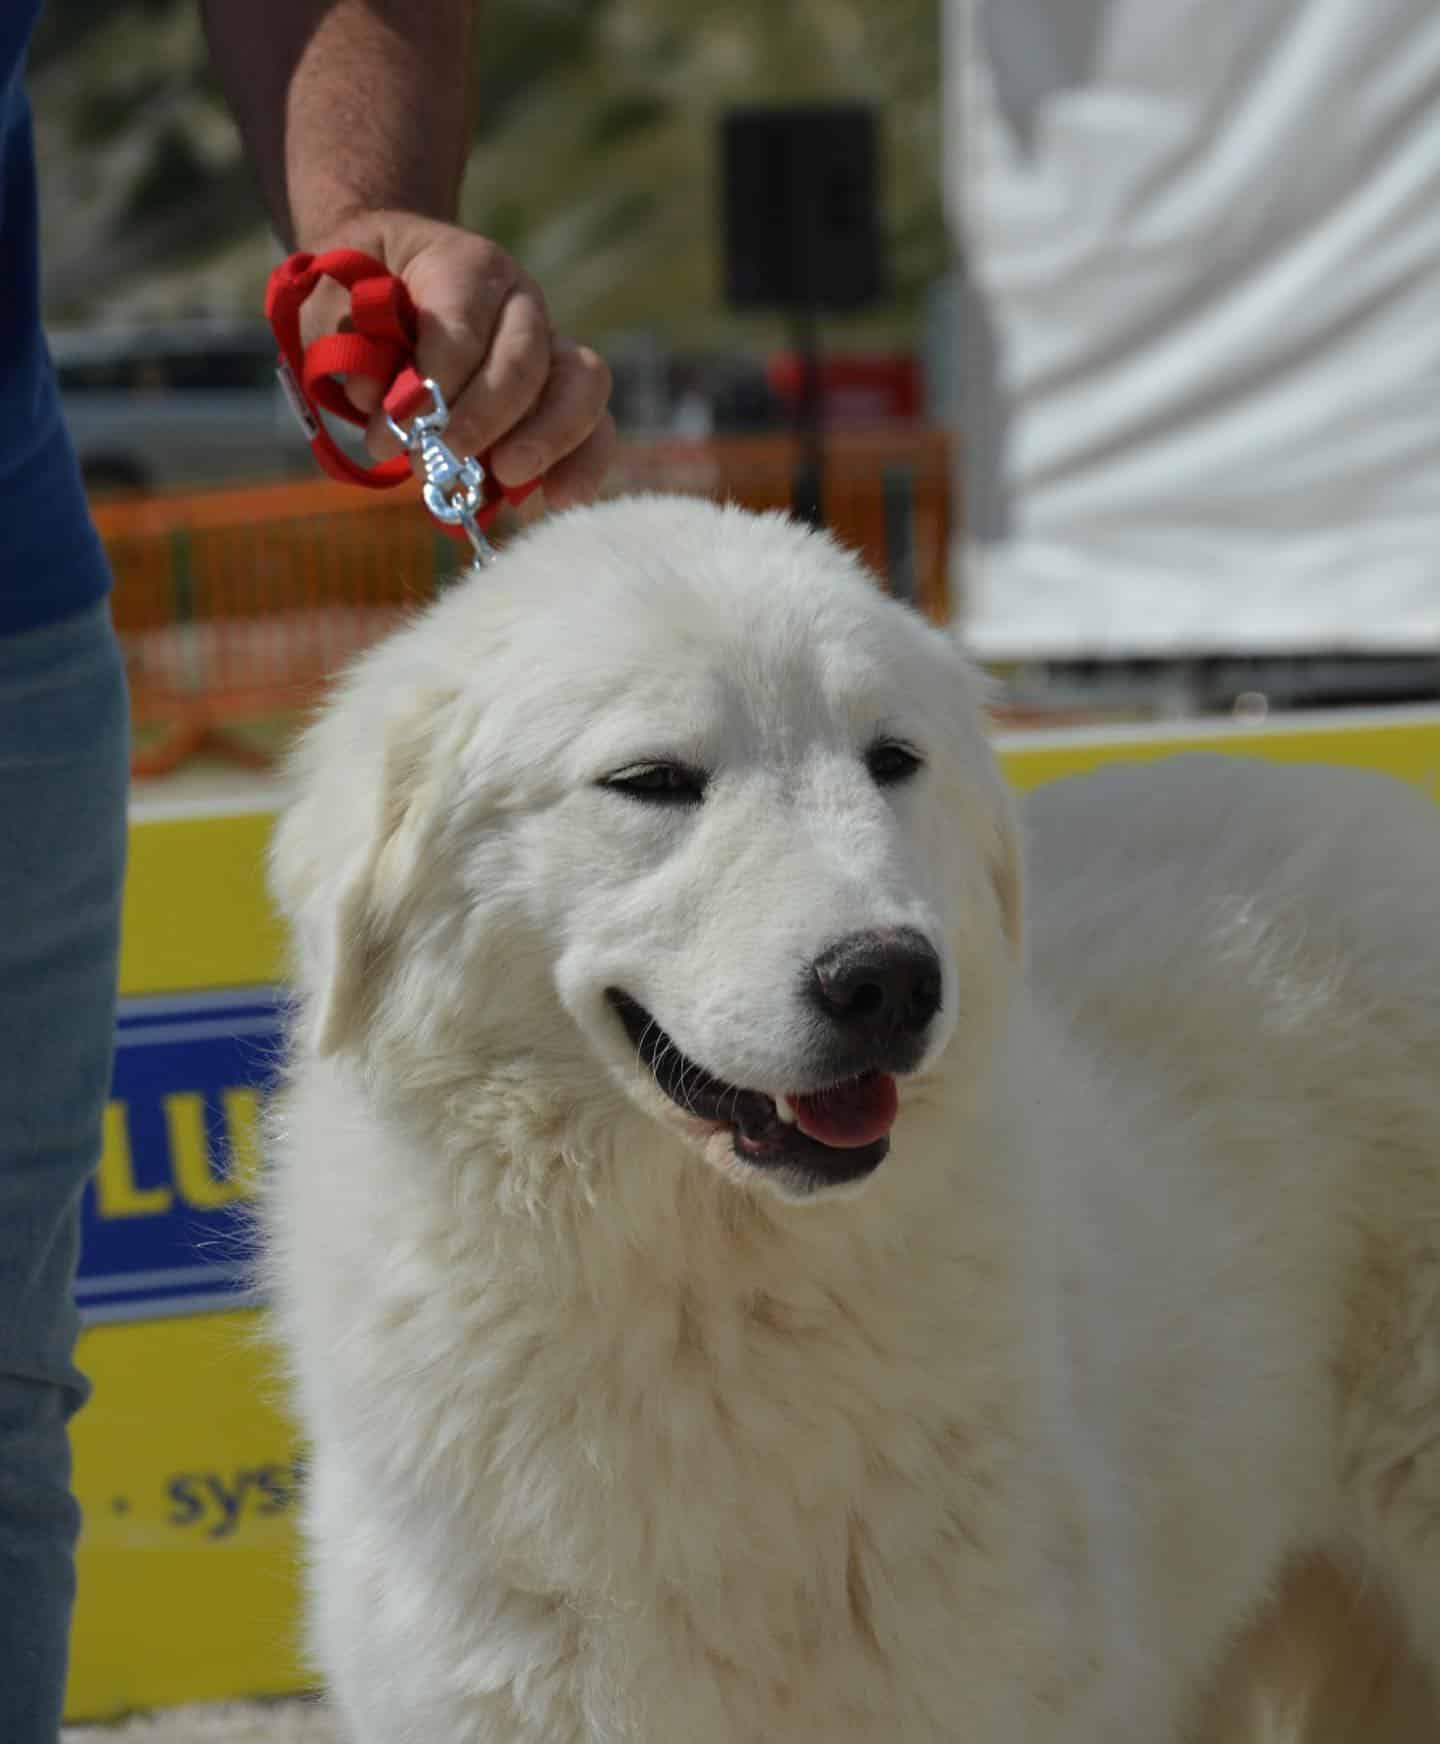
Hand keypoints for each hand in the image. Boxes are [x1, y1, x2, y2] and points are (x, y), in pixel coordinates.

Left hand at [304, 210, 615, 509]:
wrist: (392, 290)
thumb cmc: (362, 300)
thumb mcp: (335, 304)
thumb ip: (348, 342)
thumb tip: (373, 396)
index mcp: (466, 266)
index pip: (461, 322)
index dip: (433, 378)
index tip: (392, 427)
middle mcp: (522, 304)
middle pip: (525, 359)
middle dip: (483, 418)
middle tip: (441, 459)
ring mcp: (552, 350)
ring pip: (582, 385)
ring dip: (546, 439)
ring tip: (504, 477)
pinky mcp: (565, 399)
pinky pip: (595, 429)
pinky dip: (582, 466)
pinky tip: (557, 500)